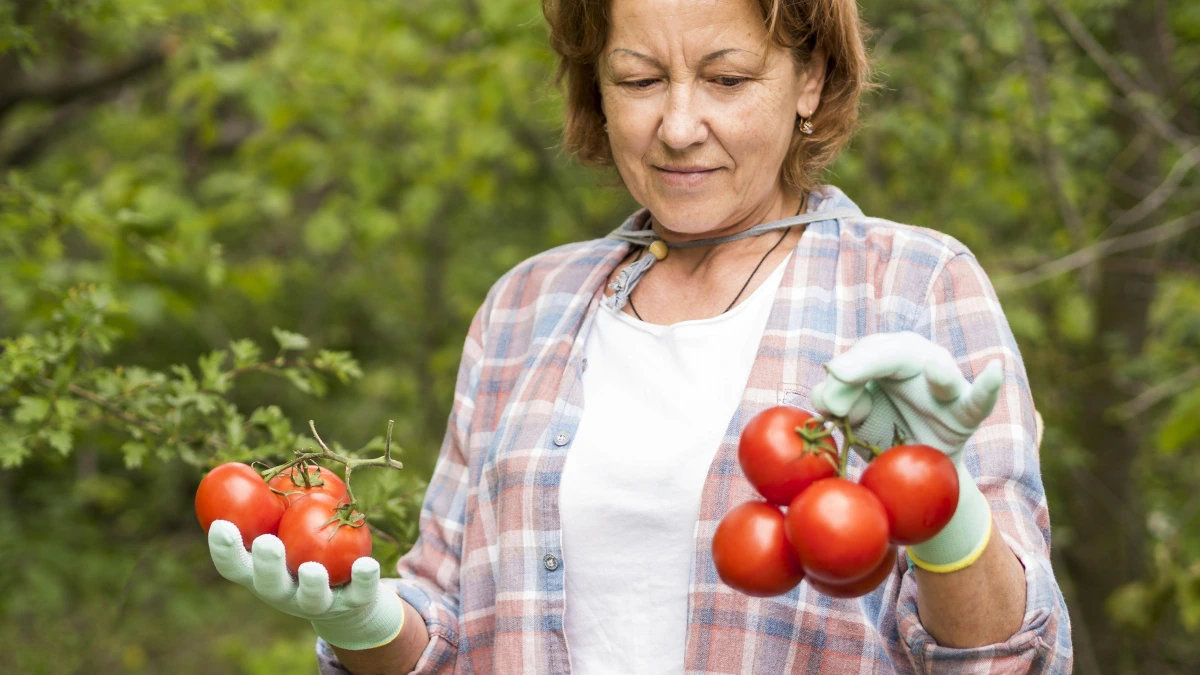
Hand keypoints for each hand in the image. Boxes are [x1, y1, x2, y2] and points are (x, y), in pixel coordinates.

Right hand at [207, 519, 405, 650]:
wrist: (342, 600)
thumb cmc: (300, 554)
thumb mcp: (280, 533)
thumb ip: (269, 511)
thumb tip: (253, 470)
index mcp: (260, 575)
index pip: (234, 566)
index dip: (224, 549)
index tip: (220, 525)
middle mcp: (283, 592)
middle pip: (269, 584)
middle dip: (266, 566)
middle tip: (267, 544)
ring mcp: (316, 602)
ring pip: (311, 598)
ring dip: (311, 583)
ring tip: (312, 569)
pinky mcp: (352, 603)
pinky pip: (359, 593)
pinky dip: (363, 579)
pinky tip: (367, 564)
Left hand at [809, 331, 1002, 462]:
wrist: (910, 471)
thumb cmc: (878, 427)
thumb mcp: (849, 414)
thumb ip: (834, 399)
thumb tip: (828, 399)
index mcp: (887, 356)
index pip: (867, 351)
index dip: (848, 365)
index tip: (830, 380)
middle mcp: (919, 361)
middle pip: (897, 353)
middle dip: (868, 362)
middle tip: (841, 375)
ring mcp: (946, 387)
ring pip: (941, 374)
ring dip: (939, 374)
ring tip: (935, 369)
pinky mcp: (966, 414)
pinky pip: (978, 401)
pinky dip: (988, 387)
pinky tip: (995, 371)